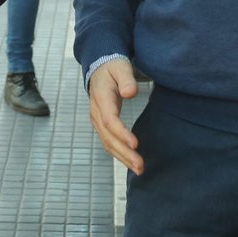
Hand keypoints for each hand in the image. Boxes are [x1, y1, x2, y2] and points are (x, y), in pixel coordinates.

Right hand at [89, 59, 142, 173]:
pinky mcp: (102, 125)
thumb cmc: (112, 67)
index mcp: (101, 98)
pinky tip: (131, 162)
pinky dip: (119, 154)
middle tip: (140, 165)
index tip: (135, 144)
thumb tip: (130, 93)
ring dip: (122, 158)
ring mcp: (97, 120)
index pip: (110, 120)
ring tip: (139, 169)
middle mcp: (96, 112)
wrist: (98, 67)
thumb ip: (126, 79)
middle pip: (108, 137)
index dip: (121, 133)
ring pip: (108, 143)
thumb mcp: (120, 67)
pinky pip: (109, 142)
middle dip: (124, 153)